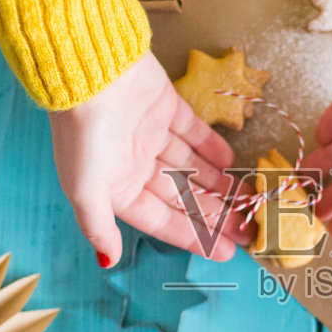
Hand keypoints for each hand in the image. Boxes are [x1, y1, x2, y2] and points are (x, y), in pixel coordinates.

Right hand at [50, 53, 245, 266]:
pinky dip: (211, 146)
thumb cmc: (83, 135)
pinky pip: (193, 132)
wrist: (88, 70)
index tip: (225, 252)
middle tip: (247, 228)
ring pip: (191, 166)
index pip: (162, 220)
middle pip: (182, 195)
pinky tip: (231, 162)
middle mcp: (134, 164)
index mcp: (116, 188)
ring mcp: (150, 134)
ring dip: (218, 183)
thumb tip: (108, 261)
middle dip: (213, 214)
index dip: (193, 237)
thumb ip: (98, 227)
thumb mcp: (85, 190)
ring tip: (247, 198)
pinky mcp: (164, 106)